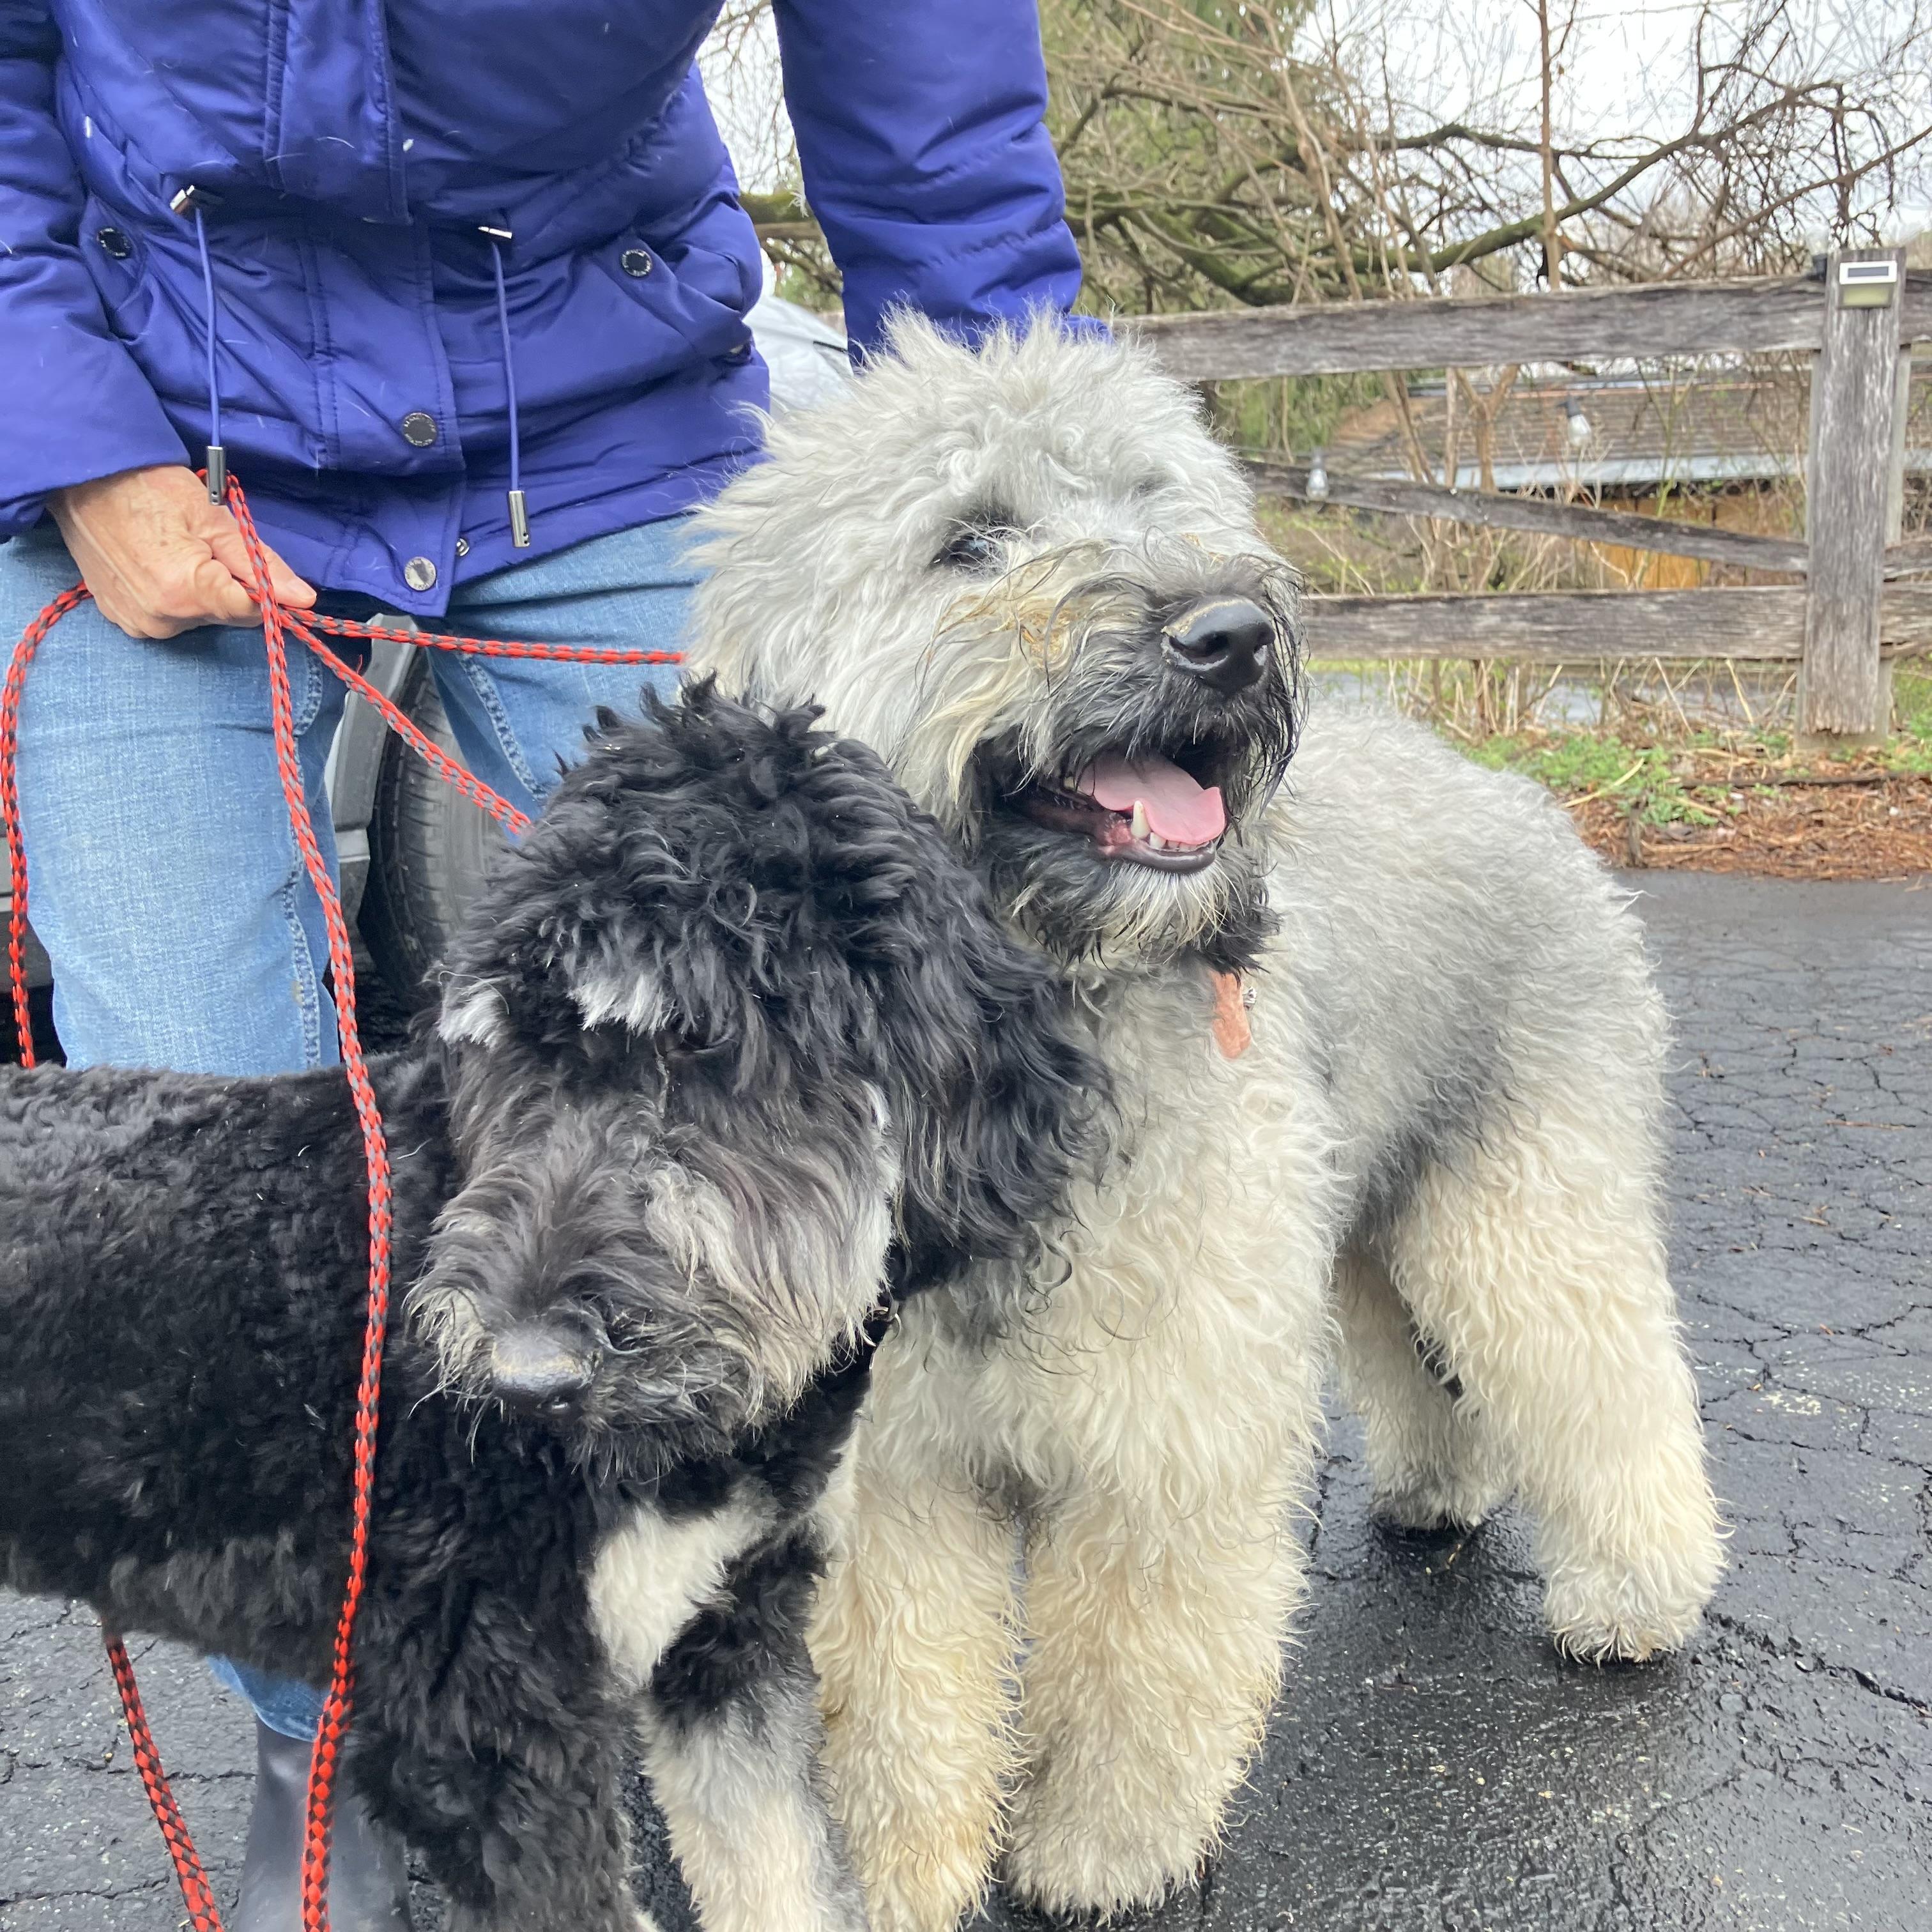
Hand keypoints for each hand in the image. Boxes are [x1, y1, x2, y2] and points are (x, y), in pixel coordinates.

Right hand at [46, 464, 315, 640]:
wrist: (82, 478)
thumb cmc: (149, 488)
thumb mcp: (215, 519)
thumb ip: (261, 565)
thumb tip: (305, 600)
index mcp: (188, 595)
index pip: (253, 613)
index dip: (260, 589)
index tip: (249, 563)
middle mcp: (162, 620)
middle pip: (224, 615)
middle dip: (226, 585)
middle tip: (200, 545)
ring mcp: (138, 623)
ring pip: (197, 617)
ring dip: (198, 591)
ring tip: (173, 550)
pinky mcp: (121, 619)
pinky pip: (167, 617)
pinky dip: (171, 596)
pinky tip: (155, 563)